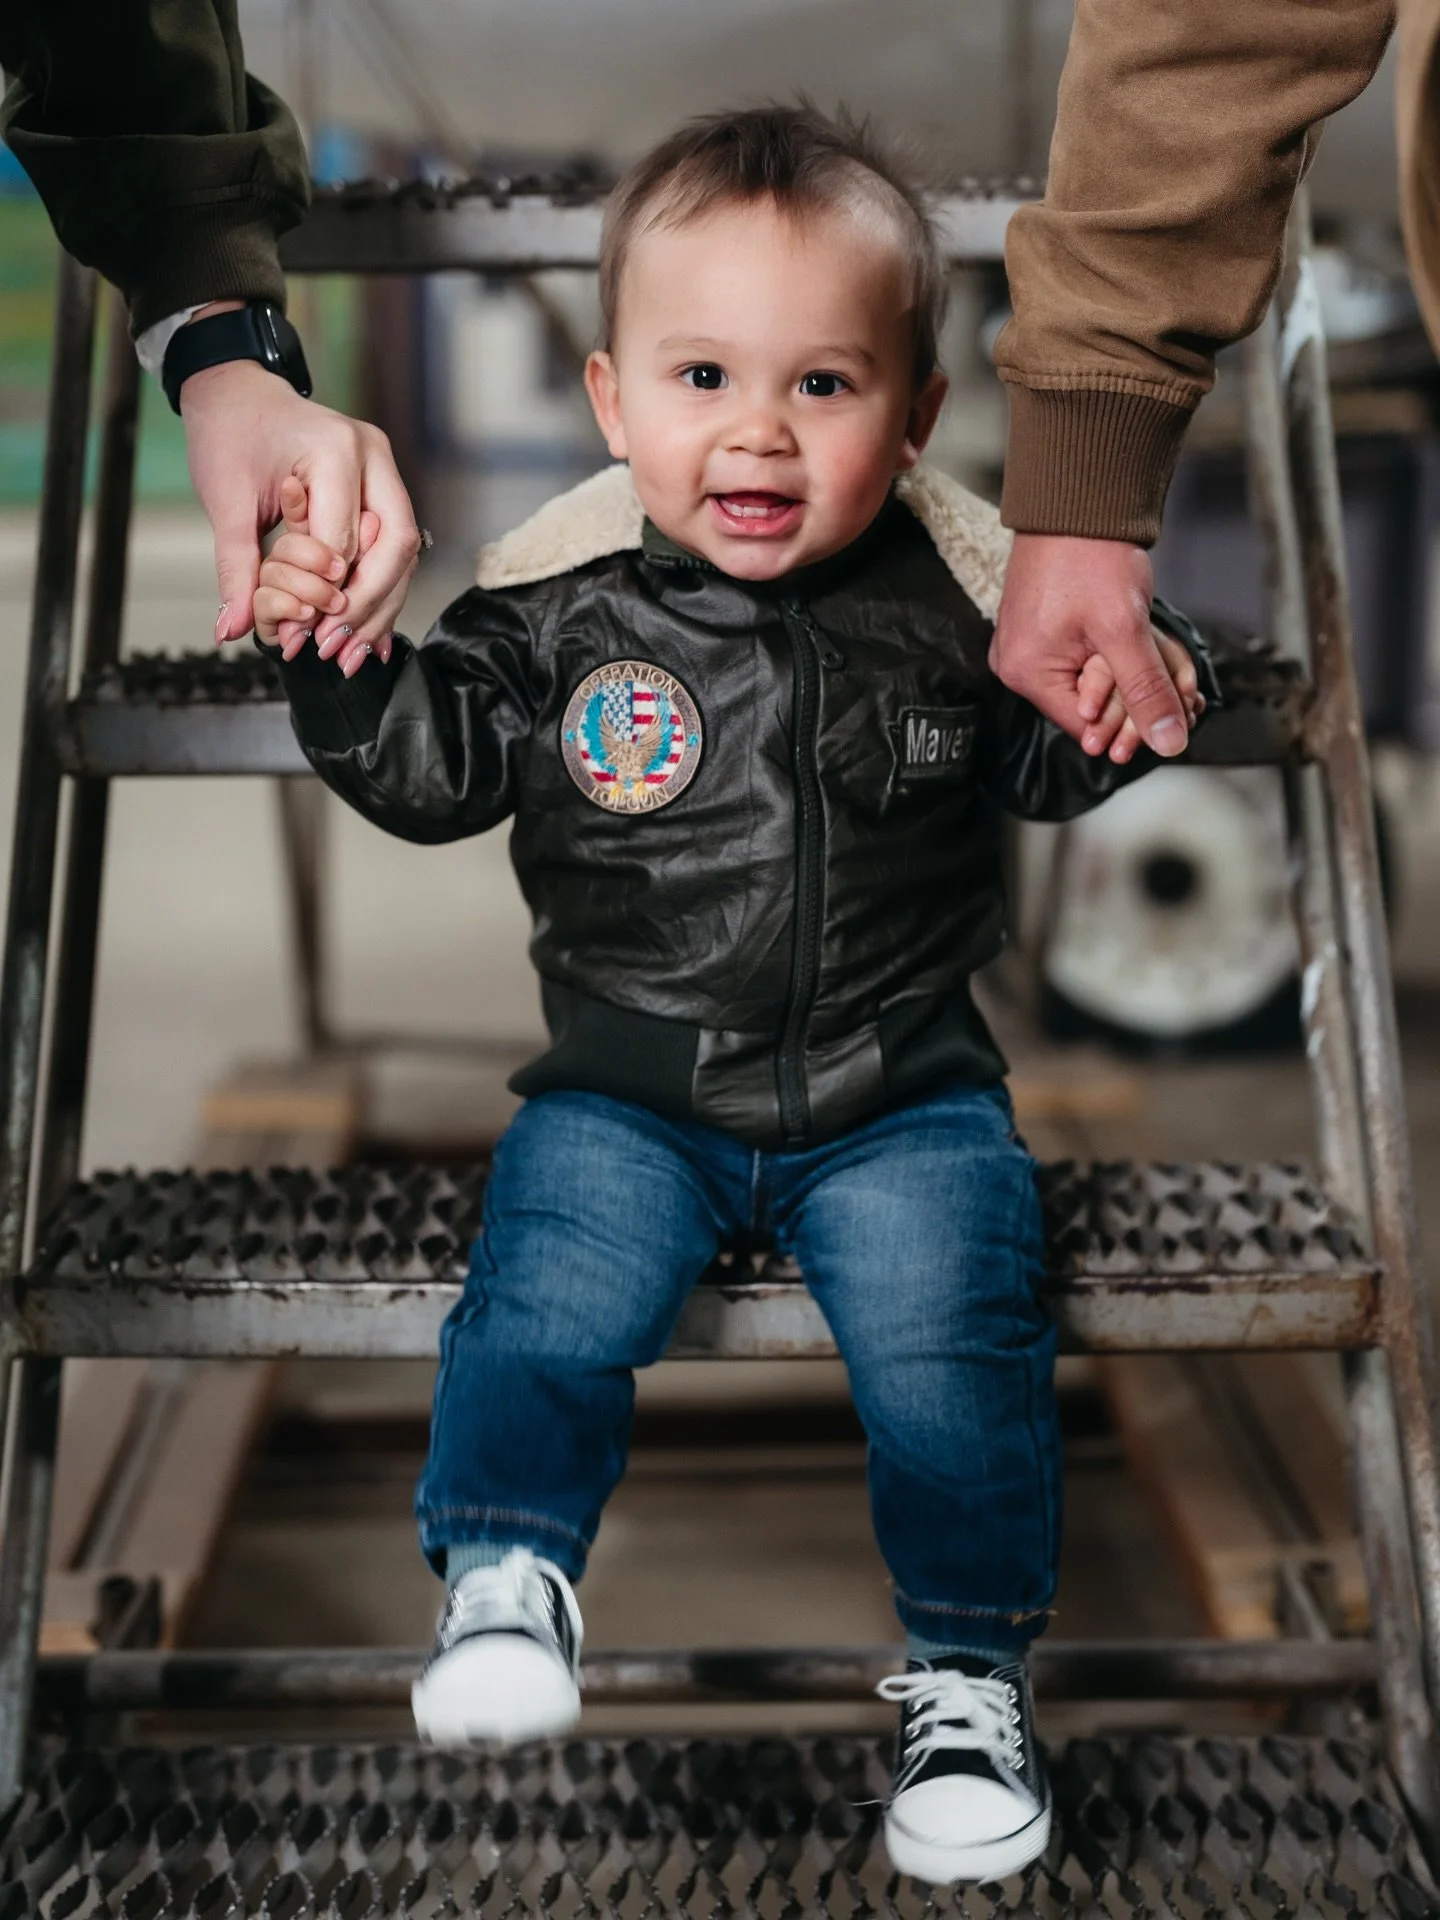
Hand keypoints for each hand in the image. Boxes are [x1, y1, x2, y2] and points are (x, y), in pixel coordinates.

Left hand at [180, 356, 420, 648]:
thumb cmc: (231, 434)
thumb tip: (233, 628)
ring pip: (404, 551)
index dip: (328, 591)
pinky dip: (380, 590)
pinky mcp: (383, 487)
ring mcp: (384, 470)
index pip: (345, 538)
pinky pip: (393, 546)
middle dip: (368, 604)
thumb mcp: (226, 502)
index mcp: (335, 449)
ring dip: (380, 606)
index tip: (304, 632)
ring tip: (350, 653)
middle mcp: (373, 456)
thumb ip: (237, 568)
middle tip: (334, 647)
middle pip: (396, 545)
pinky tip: (367, 633)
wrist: (238, 395)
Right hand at [990, 533, 1190, 761]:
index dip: (1136, 726)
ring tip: (1179, 670)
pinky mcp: (1046, 631)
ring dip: (1140, 677)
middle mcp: (1019, 667)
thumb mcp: (1124, 630)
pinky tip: (1154, 648)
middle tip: (1189, 692)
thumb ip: (1145, 691)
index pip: (1088, 729)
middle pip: (1094, 709)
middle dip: (1144, 698)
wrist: (1078, 500)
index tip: (1180, 715)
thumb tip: (1168, 742)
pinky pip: (1090, 661)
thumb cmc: (1090, 556)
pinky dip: (1125, 657)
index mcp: (1026, 674)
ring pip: (1098, 685)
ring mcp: (1031, 647)